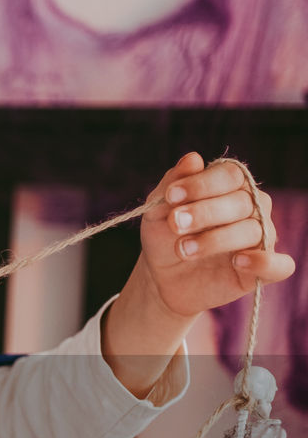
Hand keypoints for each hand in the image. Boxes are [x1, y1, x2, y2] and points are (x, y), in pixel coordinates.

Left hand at [138, 152, 295, 320]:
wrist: (163, 278)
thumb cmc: (164, 238)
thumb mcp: (158, 211)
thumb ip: (171, 184)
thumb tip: (193, 158)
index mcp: (231, 188)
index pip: (230, 175)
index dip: (201, 184)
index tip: (171, 196)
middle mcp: (253, 208)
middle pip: (242, 202)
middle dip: (204, 212)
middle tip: (175, 224)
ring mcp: (261, 238)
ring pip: (254, 230)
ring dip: (216, 239)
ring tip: (183, 249)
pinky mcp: (264, 270)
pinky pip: (280, 265)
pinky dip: (264, 262)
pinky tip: (237, 261)